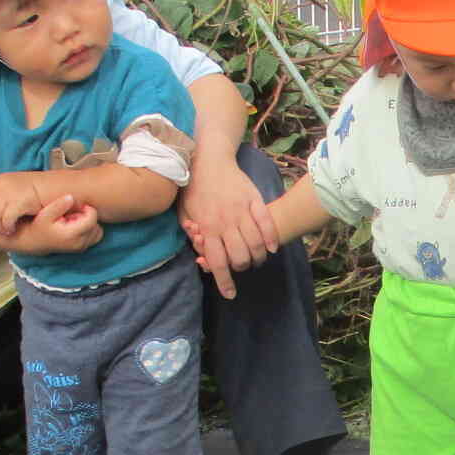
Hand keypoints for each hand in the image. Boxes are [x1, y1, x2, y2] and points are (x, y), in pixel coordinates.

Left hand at [0, 172, 46, 237]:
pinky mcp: (20, 200)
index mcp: (0, 180)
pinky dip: (8, 226)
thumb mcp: (20, 190)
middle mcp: (2, 183)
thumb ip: (6, 196)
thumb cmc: (44, 192)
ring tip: (7, 231)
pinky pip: (6, 217)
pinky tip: (13, 230)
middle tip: (1, 230)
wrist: (64, 187)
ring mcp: (10, 191)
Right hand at [4, 194, 100, 254]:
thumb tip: (71, 197)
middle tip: (72, 214)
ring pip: (98, 230)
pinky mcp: (83, 248)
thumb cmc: (40, 226)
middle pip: (96, 224)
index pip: (92, 218)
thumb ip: (58, 205)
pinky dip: (90, 229)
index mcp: (72, 234)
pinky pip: (96, 235)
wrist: (36, 241)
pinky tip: (77, 226)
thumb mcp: (45, 214)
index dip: (87, 208)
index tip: (77, 206)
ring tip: (73, 221)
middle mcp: (79, 243)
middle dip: (86, 216)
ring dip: (89, 223)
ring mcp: (82, 247)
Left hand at [180, 155, 279, 298]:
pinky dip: (271, 239)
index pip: (217, 261)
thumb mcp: (183, 213)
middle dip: (241, 268)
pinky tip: (270, 248)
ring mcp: (242, 211)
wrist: (209, 160)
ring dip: (257, 258)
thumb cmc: (193, 189)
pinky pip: (267, 224)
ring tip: (256, 259)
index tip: (230, 294)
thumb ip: (192, 235)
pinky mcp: (255, 200)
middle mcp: (226, 222)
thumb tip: (202, 255)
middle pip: (239, 257)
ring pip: (256, 244)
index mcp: (207, 227)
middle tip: (240, 265)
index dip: (224, 281)